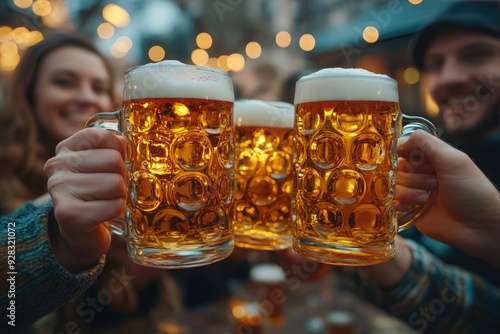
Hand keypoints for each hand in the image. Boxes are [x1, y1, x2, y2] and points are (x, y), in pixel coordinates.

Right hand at [44, 128, 125, 271]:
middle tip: (111, 188)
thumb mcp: (102, 164)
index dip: (118, 151)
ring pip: (115, 184)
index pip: (102, 136)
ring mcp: (59, 189)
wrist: (80, 233)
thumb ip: (114, 148)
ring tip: (106, 200)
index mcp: (66, 148)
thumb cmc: (97, 193)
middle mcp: (57, 165)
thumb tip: (127, 143)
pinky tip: (105, 214)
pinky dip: (117, 211)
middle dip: (121, 177)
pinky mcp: (69, 214)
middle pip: (113, 160)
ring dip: (119, 195)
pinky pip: (115, 206)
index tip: (111, 166)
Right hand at [396, 130, 499, 265]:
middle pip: (397, 166)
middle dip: (413, 175)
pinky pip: (392, 200)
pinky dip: (403, 201)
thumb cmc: (472, 191)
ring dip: (410, 190)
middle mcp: (421, 172)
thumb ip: (427, 143)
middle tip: (434, 183)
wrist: (478, 226)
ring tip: (428, 197)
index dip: (403, 152)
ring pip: (393, 184)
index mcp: (432, 158)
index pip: (404, 147)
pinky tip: (418, 206)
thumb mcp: (453, 160)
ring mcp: (414, 190)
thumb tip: (402, 140)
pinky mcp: (409, 208)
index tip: (411, 159)